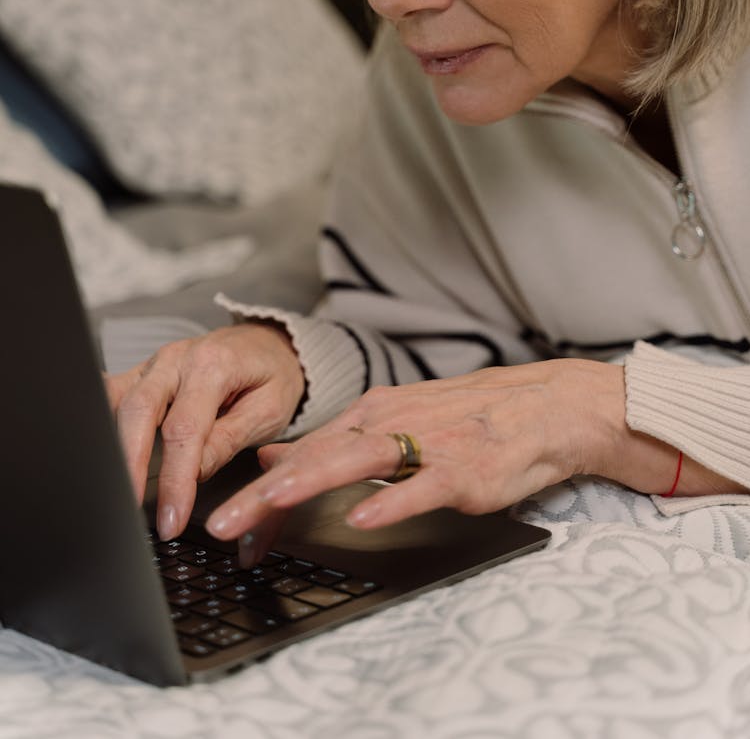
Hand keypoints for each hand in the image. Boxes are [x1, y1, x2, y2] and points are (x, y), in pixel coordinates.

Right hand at [106, 322, 304, 540]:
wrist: (270, 343)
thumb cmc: (273, 376)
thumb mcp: (270, 409)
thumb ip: (230, 439)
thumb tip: (194, 474)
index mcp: (214, 366)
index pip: (185, 430)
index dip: (176, 479)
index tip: (172, 519)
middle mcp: (178, 359)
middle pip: (139, 412)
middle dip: (130, 467)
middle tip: (129, 511)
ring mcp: (155, 363)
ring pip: (118, 402)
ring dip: (110, 447)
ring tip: (110, 491)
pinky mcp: (143, 373)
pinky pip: (113, 393)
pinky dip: (99, 419)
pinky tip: (90, 448)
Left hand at [205, 358, 635, 553]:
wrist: (546, 406)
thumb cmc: (471, 419)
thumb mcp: (396, 419)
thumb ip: (337, 440)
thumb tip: (275, 454)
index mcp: (371, 413)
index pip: (303, 452)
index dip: (260, 489)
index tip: (225, 524)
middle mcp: (390, 421)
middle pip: (315, 458)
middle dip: (262, 493)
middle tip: (218, 525)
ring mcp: (426, 443)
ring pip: (354, 463)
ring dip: (305, 485)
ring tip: (264, 510)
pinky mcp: (463, 468)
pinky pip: (422, 486)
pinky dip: (392, 500)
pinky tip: (363, 517)